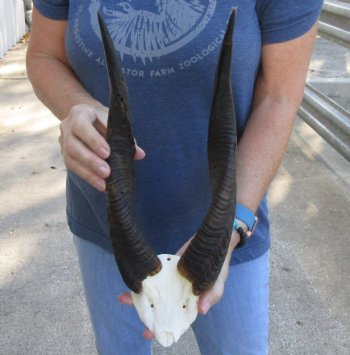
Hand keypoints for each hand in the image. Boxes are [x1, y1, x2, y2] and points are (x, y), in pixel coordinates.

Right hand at [59, 103, 144, 190]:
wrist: (87, 117)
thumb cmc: (103, 119)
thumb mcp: (113, 121)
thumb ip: (125, 136)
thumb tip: (140, 154)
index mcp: (80, 113)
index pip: (82, 126)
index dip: (93, 140)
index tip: (107, 153)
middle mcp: (67, 127)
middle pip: (74, 146)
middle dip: (91, 161)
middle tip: (107, 172)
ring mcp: (63, 142)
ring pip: (71, 159)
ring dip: (89, 173)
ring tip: (104, 183)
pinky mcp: (65, 155)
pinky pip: (74, 168)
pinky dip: (88, 177)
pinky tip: (100, 185)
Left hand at [117, 231, 239, 340]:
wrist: (214, 240)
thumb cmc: (219, 266)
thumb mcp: (218, 281)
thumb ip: (212, 295)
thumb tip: (202, 312)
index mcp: (189, 302)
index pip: (173, 318)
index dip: (161, 326)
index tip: (147, 332)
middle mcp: (178, 293)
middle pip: (159, 306)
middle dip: (144, 311)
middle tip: (128, 309)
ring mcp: (172, 280)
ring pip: (155, 290)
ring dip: (141, 294)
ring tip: (124, 296)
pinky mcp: (169, 266)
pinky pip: (156, 274)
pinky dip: (147, 277)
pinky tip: (135, 279)